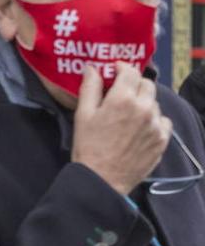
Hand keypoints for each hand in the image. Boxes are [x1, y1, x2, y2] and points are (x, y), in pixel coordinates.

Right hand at [72, 63, 171, 195]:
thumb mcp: (83, 114)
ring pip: (154, 103)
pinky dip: (153, 119)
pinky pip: (163, 121)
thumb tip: (92, 69)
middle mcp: (143, 109)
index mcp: (122, 99)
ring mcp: (156, 125)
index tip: (115, 71)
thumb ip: (90, 87)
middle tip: (121, 92)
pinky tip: (140, 127)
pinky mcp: (162, 139)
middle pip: (146, 84)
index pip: (130, 71)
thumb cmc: (89, 146)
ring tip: (129, 113)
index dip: (122, 67)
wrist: (103, 178)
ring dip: (143, 102)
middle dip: (134, 83)